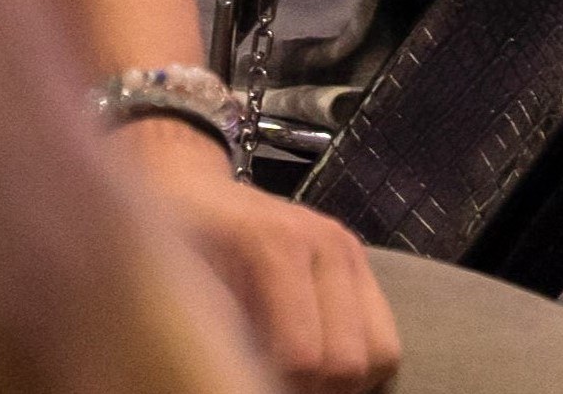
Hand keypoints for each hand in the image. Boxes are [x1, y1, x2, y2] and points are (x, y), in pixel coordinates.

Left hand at [114, 120, 398, 393]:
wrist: (192, 190)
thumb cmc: (176, 239)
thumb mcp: (178, 279)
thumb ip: (211, 325)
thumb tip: (230, 375)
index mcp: (275, 244)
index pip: (303, 356)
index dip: (274, 387)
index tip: (242, 382)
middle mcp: (324, 241)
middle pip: (346, 363)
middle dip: (311, 391)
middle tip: (271, 385)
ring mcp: (347, 249)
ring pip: (379, 355)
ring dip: (342, 384)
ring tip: (297, 382)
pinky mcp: (359, 261)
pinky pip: (386, 338)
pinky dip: (361, 365)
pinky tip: (318, 363)